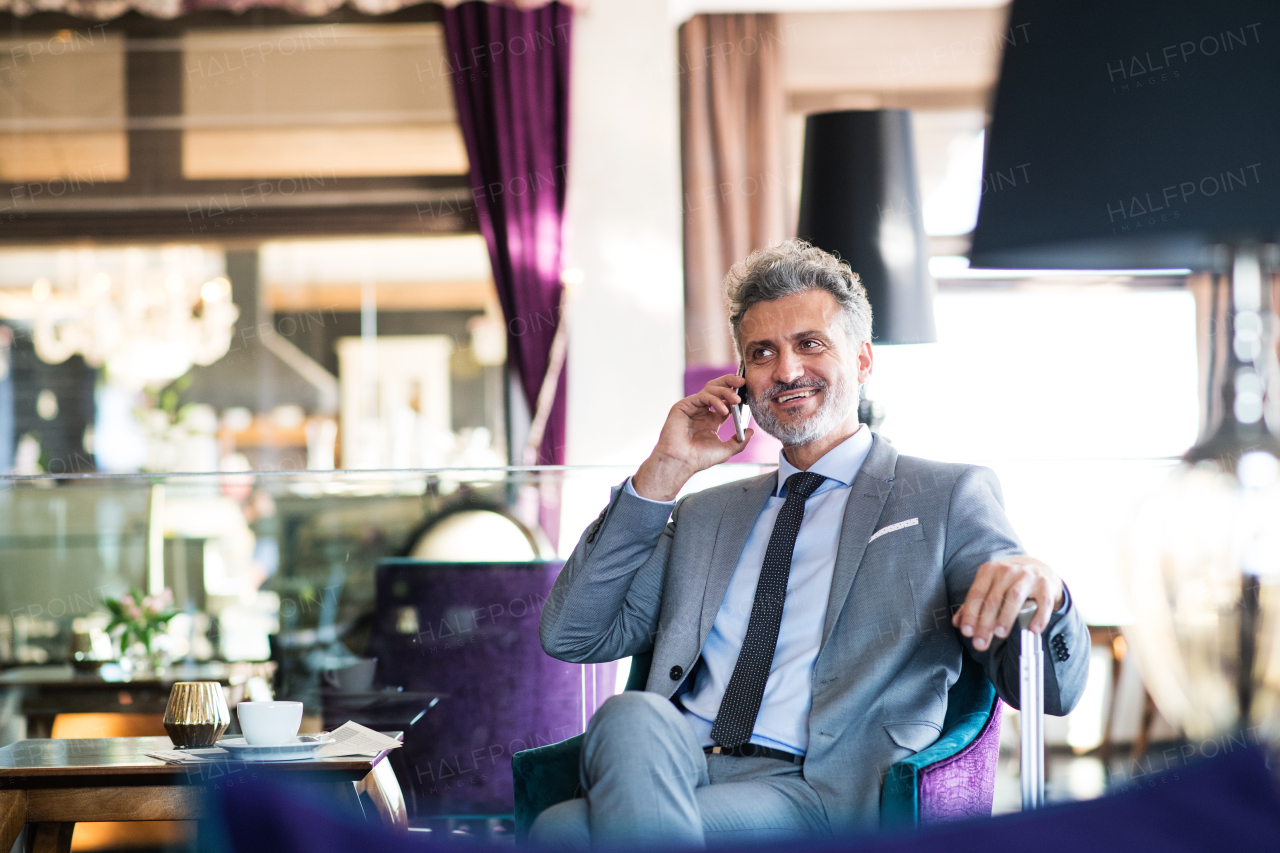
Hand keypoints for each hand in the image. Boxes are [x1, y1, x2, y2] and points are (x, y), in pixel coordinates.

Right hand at [632, 374, 752, 500]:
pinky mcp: (683, 406)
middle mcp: (702, 412)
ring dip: (725, 391)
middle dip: (730, 383)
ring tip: (736, 400)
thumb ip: (740, 441)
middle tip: (742, 382)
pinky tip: (723, 410)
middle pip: (717, 389)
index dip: (736, 397)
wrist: (682, 461)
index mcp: (711, 420)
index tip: (748, 396)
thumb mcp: (726, 450)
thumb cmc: (699, 458)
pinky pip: (702, 396)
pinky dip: (714, 400)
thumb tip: (751, 431)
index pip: (725, 401)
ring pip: (710, 389)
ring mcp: (692, 408)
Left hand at [951, 556, 1063, 650]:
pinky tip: (1032, 629)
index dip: (970, 614)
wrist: (1039, 568)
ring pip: (1014, 597)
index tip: (967, 632)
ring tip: (999, 634)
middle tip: (980, 643)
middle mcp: (1007, 571)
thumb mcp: (989, 587)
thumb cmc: (1009, 581)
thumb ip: (973, 604)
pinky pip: (1043, 602)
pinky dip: (1039, 616)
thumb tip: (957, 622)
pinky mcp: (1046, 585)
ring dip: (1006, 617)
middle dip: (985, 623)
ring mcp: (1028, 576)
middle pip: (993, 599)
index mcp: (989, 571)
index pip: (976, 594)